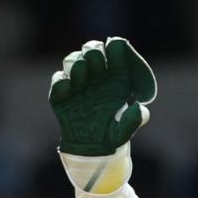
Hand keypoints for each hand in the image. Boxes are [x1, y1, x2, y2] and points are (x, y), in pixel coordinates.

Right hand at [49, 37, 156, 156]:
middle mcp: (97, 76)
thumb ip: (132, 121)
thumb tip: (139, 109)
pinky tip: (69, 90)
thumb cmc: (111, 136)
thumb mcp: (123, 132)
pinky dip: (62, 82)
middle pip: (93, 48)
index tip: (114, 53)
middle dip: (93, 52)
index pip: (116, 48)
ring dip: (77, 65)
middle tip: (95, 67)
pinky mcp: (61, 94)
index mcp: (116, 77)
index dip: (115, 47)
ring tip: (81, 81)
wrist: (89, 150)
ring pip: (73, 59)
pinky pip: (58, 79)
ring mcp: (78, 83)